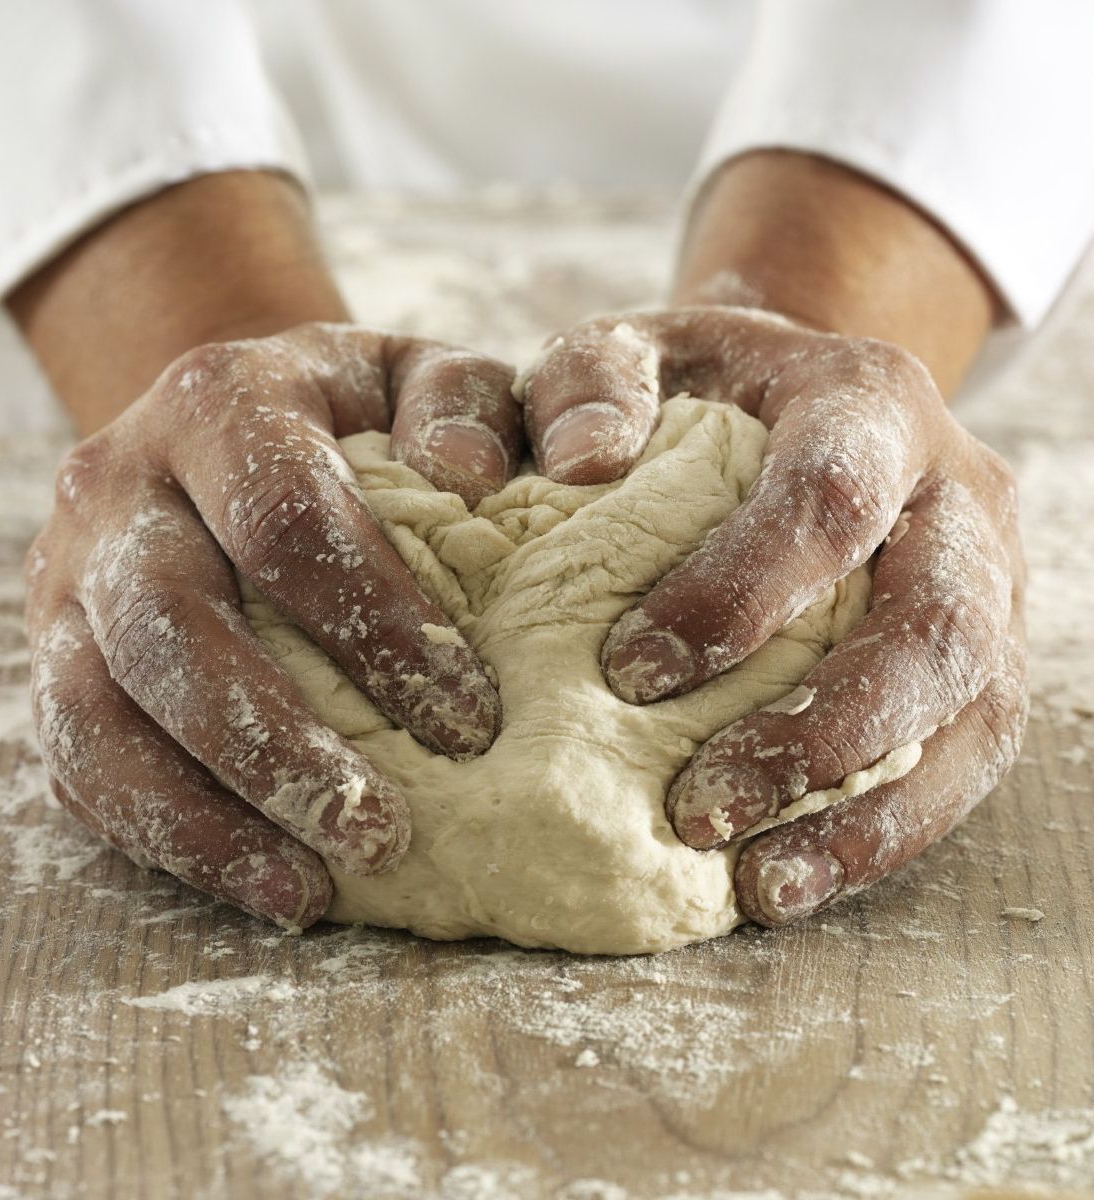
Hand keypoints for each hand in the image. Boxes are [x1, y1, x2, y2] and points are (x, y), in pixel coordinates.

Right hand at [26, 323, 521, 928]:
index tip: (469, 720)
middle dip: (276, 745)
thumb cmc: (356, 413)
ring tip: (310, 891)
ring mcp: (67, 574)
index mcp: (218, 402)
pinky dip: (161, 833)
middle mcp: (118, 483)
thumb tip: (473, 472)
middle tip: (384, 834)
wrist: (228, 417)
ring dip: (204, 816)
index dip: (376, 628)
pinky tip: (256, 878)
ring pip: (94, 712)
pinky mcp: (49, 652)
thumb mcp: (422, 376)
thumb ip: (469, 399)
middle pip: (168, 627)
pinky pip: (76, 760)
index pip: (284, 521)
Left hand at [520, 305, 1026, 924]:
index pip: (828, 498)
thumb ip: (593, 380)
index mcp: (872, 402)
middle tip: (696, 810)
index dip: (741, 592)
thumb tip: (578, 462)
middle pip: (929, 627)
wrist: (803, 400)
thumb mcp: (639, 349)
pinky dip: (877, 832)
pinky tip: (786, 880)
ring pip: (965, 714)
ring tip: (752, 885)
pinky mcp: (981, 661)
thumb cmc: (702, 389)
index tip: (630, 674)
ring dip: (859, 810)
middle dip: (818, 732)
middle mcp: (956, 496)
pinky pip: (958, 761)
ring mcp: (989, 585)